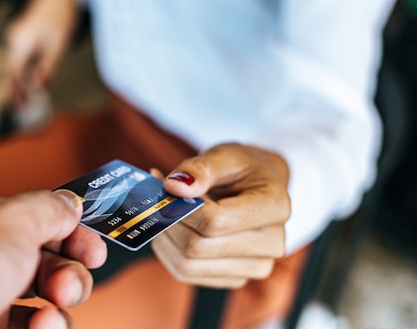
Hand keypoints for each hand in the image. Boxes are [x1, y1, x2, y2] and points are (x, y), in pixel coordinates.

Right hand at [5, 0, 78, 106]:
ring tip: (24, 98)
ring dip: (18, 81)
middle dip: (14, 89)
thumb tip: (40, 88)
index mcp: (21, 42)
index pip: (13, 73)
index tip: (19, 107)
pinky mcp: (21, 33)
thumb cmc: (61, 18)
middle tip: (19, 108)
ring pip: (12, 63)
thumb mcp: (58, 47)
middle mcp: (14, 38)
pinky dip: (22, 69)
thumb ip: (47, 69)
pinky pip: (17, 55)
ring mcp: (16, 34)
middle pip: (9, 70)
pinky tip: (28, 80)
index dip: (15, 92)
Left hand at [151, 143, 290, 288]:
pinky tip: (172, 227)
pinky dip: (168, 250)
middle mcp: (271, 244)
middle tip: (159, 200)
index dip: (180, 208)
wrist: (258, 186)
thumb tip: (173, 187)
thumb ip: (200, 168)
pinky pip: (185, 273)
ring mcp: (254, 267)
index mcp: (275, 207)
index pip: (214, 221)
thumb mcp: (224, 155)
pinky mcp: (234, 278)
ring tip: (164, 212)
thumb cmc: (242, 168)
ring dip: (165, 238)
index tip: (166, 189)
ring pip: (187, 265)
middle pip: (197, 247)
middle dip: (169, 222)